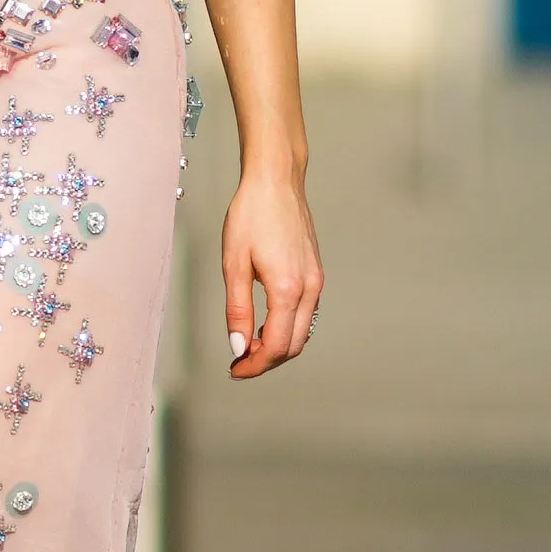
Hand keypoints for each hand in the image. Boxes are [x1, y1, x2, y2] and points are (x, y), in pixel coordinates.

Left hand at [218, 171, 320, 377]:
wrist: (276, 181)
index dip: (255, 365)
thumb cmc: (252, 214)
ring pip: (302, 331)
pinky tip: (266, 323)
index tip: (236, 370)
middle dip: (267, 361)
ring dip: (278, 345)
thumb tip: (239, 346)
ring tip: (249, 345)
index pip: (277, 346)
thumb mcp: (234, 265)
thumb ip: (237, 310)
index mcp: (288, 288)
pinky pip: (306, 313)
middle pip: (294, 345)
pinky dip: (288, 327)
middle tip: (239, 363)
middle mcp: (309, 288)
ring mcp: (317, 281)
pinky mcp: (316, 273)